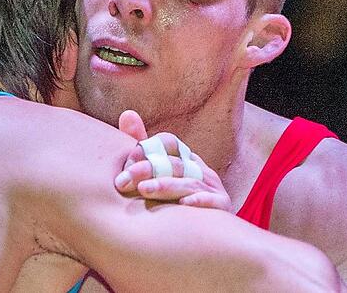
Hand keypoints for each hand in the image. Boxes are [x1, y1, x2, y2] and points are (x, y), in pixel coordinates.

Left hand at [115, 112, 230, 211]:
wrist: (201, 233)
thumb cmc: (172, 203)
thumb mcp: (155, 175)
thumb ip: (141, 148)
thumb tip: (126, 113)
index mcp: (184, 158)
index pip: (167, 143)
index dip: (147, 148)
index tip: (126, 162)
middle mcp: (200, 169)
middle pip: (174, 162)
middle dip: (147, 169)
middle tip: (123, 180)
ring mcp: (213, 186)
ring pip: (188, 182)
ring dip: (166, 185)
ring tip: (144, 190)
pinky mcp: (222, 205)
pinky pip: (213, 201)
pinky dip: (200, 201)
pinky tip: (183, 204)